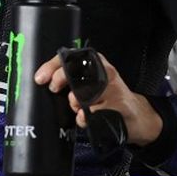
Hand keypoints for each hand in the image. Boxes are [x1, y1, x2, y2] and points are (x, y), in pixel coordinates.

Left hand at [34, 51, 162, 145]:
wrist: (136, 115)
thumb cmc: (109, 97)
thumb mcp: (92, 82)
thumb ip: (72, 78)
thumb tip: (46, 81)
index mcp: (97, 63)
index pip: (72, 57)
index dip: (53, 66)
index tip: (41, 78)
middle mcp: (106, 72)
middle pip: (76, 72)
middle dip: (60, 80)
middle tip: (54, 89)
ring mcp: (113, 88)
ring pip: (83, 95)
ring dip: (75, 104)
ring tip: (79, 108)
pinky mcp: (118, 105)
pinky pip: (93, 113)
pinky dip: (85, 118)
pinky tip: (87, 118)